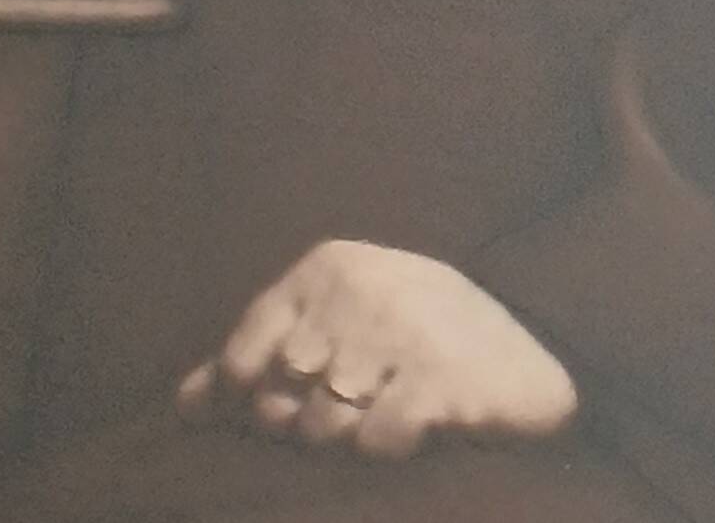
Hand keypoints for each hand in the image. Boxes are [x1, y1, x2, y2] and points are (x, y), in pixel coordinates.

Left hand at [177, 241, 577, 460]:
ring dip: (352, 439)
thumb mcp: (342, 333)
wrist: (532, 361)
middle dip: (309, 424)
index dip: (264, 398)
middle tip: (362, 407)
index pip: (245, 355)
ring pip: (321, 426)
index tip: (303, 398)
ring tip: (392, 413)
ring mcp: (401, 330)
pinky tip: (421, 427)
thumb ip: (260, 362)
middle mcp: (361, 286)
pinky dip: (391, 448)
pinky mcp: (439, 380)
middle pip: (280, 398)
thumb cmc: (418, 348)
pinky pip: (374, 442)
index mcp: (330, 265)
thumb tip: (182, 404)